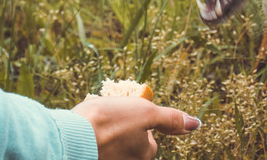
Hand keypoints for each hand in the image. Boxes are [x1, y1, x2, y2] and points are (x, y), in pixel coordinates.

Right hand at [72, 97, 200, 159]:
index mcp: (144, 155)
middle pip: (131, 147)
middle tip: (109, 120)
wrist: (70, 136)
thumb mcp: (145, 112)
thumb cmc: (109, 122)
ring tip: (95, 126)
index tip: (125, 117)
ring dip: (106, 137)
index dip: (138, 126)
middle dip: (122, 133)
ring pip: (113, 148)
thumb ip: (170, 118)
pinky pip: (98, 150)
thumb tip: (196, 123)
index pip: (149, 143)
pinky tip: (85, 133)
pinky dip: (92, 142)